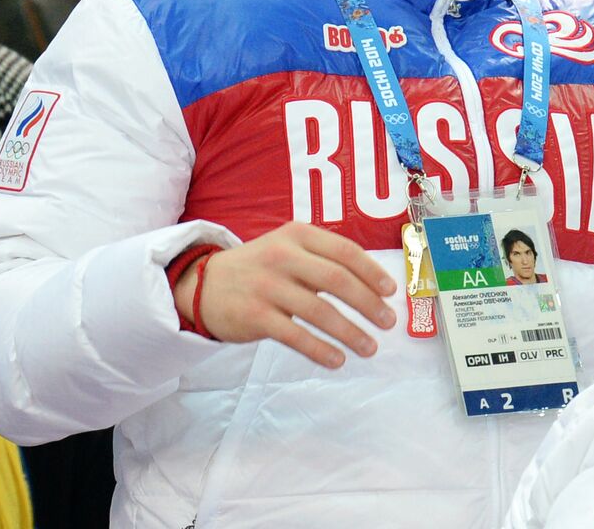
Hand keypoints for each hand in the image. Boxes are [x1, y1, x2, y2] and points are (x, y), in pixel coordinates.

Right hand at [173, 222, 397, 367]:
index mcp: (298, 235)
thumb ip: (324, 260)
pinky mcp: (255, 315)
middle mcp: (283, 256)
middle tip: (388, 322)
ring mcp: (267, 285)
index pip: (345, 251)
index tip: (390, 291)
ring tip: (370, 347)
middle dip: (368, 303)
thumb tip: (372, 285)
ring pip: (320, 311)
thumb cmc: (261, 267)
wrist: (203, 285)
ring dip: (350, 332)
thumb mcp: (289, 248)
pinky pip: (295, 336)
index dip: (372, 272)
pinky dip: (320, 350)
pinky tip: (338, 360)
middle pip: (337, 280)